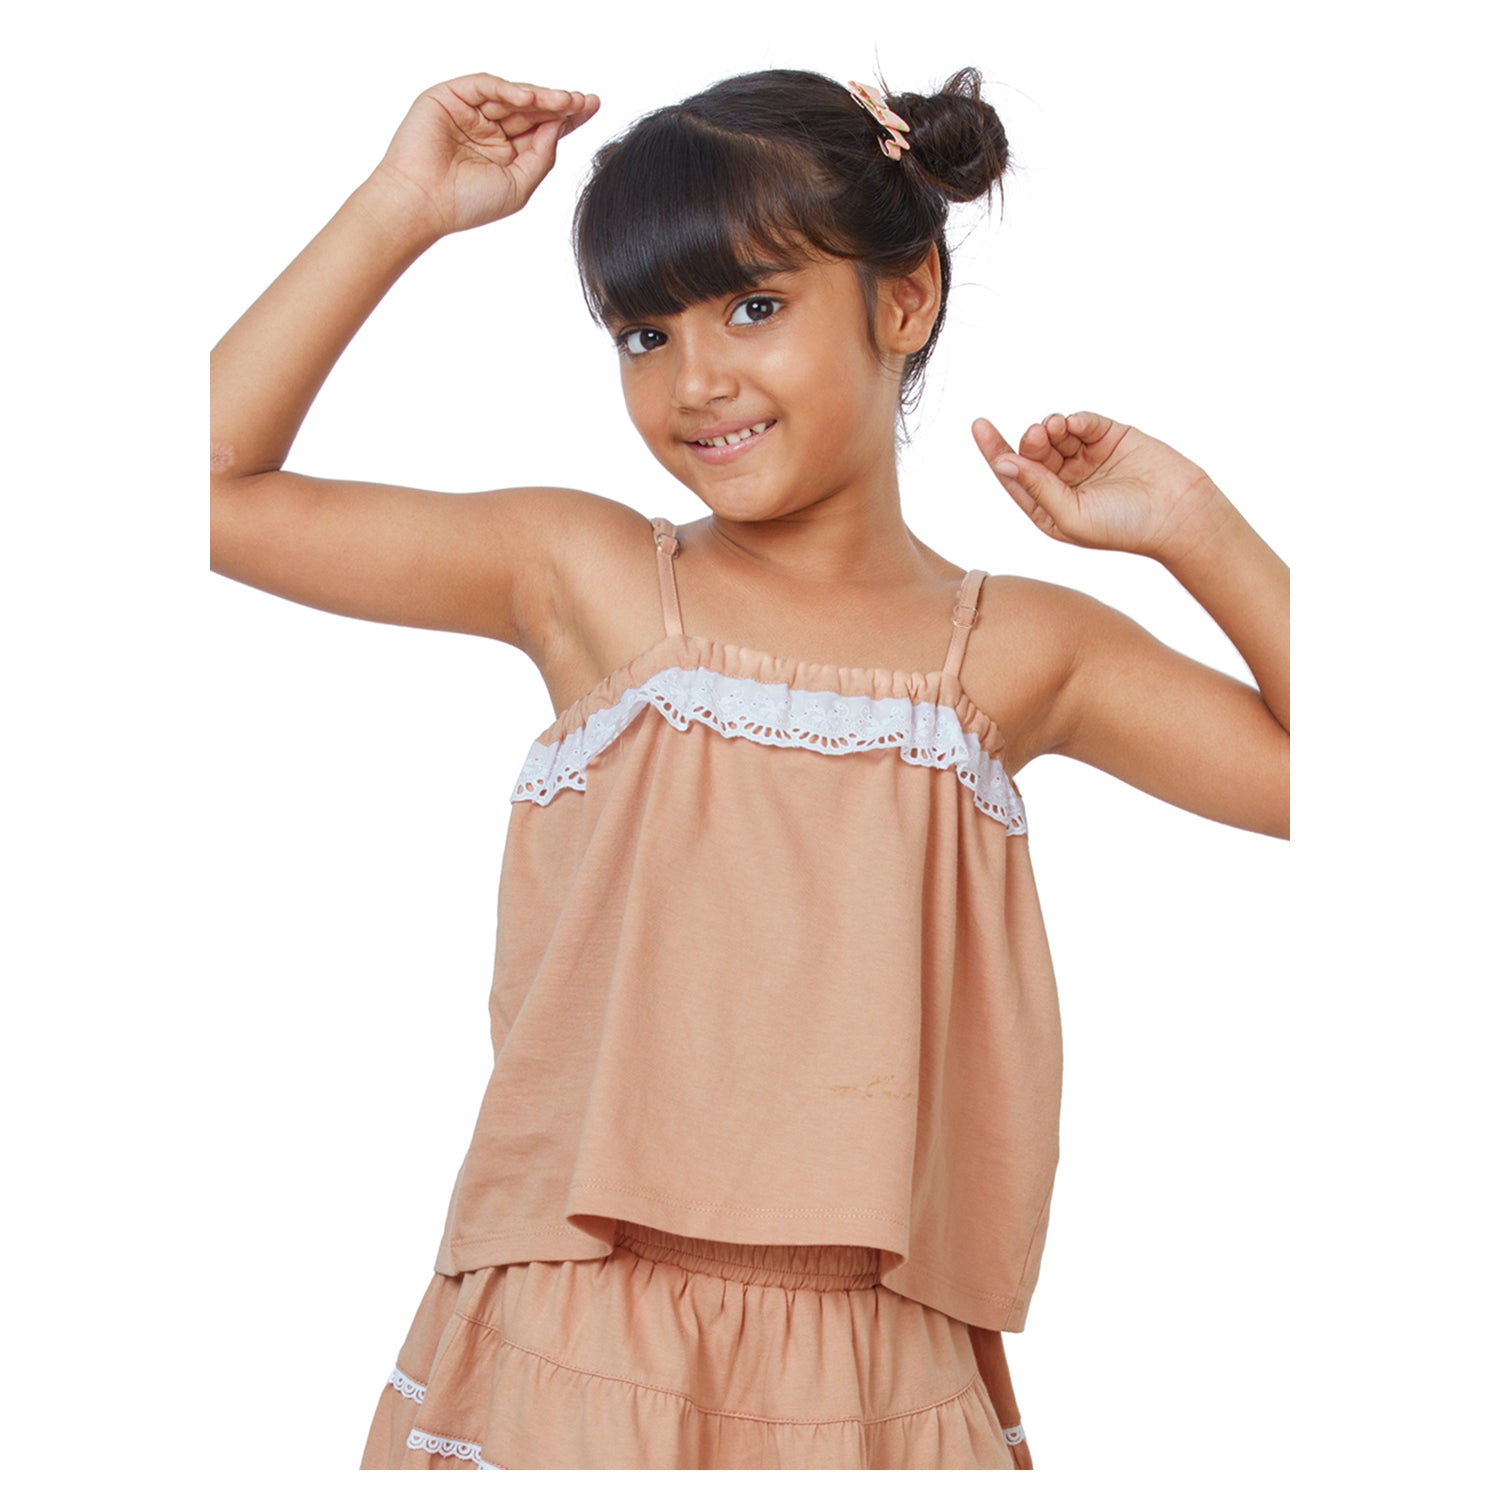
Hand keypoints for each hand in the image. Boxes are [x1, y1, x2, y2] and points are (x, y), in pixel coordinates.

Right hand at [365, 73, 600, 237]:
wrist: (422, 204)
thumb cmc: (467, 204)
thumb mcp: (519, 185)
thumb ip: (542, 157)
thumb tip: (558, 127)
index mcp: (505, 152)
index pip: (540, 128)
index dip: (566, 118)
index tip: (592, 108)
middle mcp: (489, 129)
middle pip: (531, 109)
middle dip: (560, 104)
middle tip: (585, 101)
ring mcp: (470, 112)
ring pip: (511, 96)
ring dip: (541, 97)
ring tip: (566, 101)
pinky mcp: (450, 97)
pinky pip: (484, 86)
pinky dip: (507, 89)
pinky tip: (530, 98)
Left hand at [972, 411, 1220, 561]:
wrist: (1178, 514)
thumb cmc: (1123, 527)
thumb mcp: (1069, 515)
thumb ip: (1036, 488)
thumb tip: (1002, 462)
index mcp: (1048, 506)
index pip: (1014, 476)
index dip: (994, 450)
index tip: (979, 424)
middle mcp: (1064, 482)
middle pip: (1032, 452)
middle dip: (1029, 440)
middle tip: (1037, 434)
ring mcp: (1087, 459)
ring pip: (1055, 434)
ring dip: (1049, 427)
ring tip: (1054, 428)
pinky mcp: (1110, 438)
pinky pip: (1083, 422)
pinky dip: (1075, 420)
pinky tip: (1074, 425)